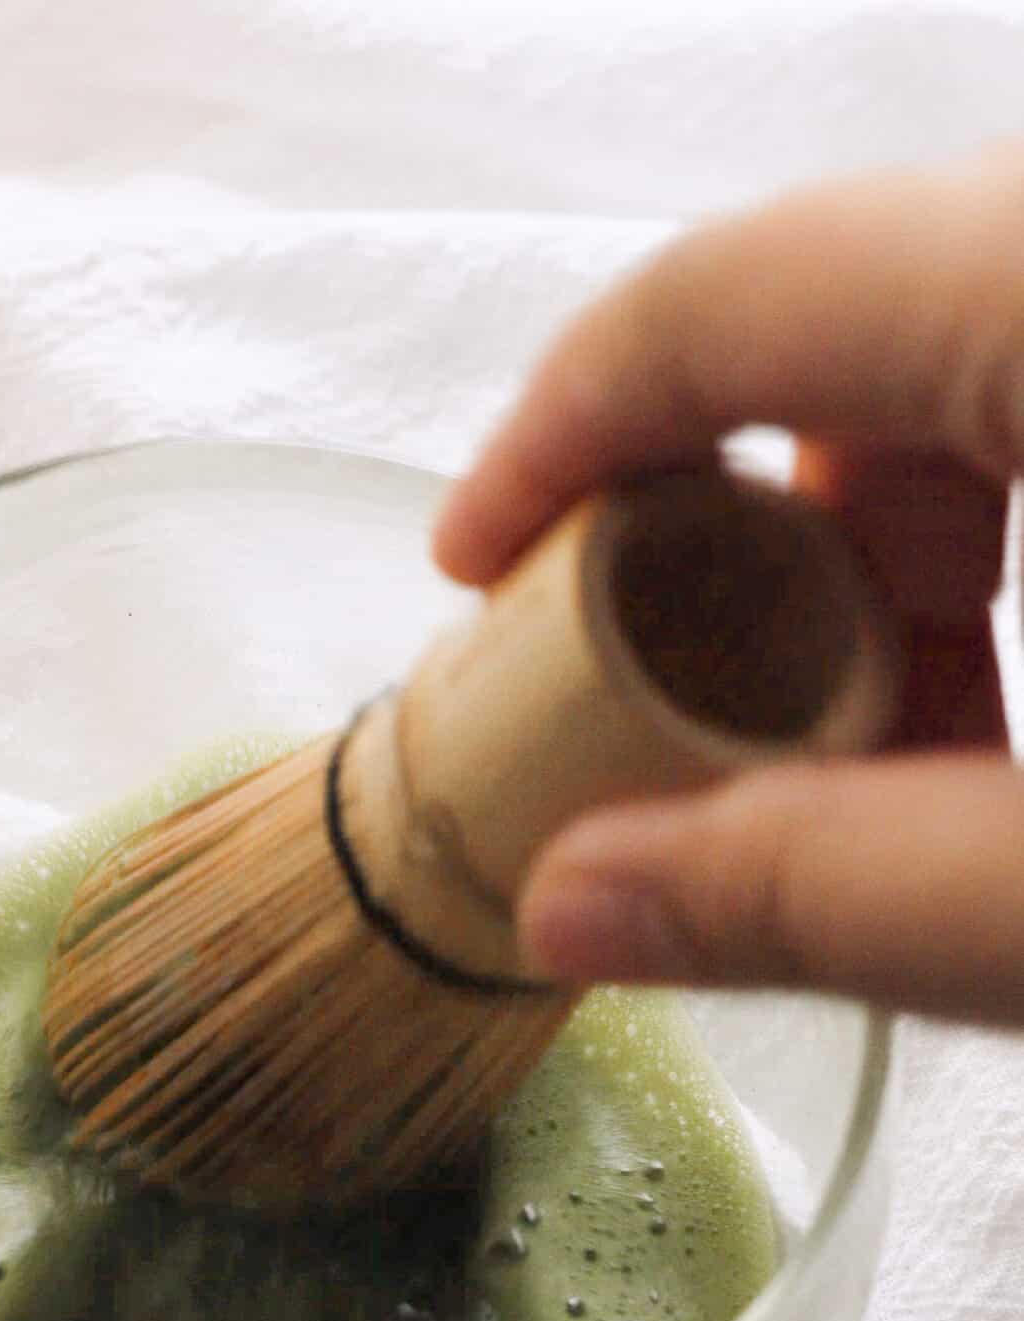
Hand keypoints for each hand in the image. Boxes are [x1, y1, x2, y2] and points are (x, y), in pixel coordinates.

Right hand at [435, 147, 1023, 1023]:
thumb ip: (822, 897)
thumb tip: (576, 903)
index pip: (731, 293)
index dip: (557, 433)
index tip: (473, 563)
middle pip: (840, 344)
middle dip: (733, 559)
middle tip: (686, 737)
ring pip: (958, 376)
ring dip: (874, 584)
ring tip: (878, 779)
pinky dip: (999, 557)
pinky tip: (1000, 736)